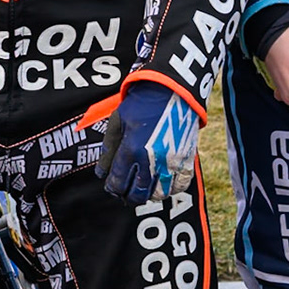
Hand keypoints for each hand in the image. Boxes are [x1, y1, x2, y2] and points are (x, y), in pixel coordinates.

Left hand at [98, 82, 198, 203]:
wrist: (171, 92)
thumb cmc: (140, 104)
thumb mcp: (117, 122)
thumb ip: (108, 149)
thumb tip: (101, 173)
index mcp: (131, 149)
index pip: (118, 181)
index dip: (113, 189)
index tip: (111, 188)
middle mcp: (151, 160)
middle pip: (138, 193)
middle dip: (128, 197)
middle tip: (125, 194)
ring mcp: (171, 162)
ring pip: (159, 193)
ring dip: (148, 195)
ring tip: (142, 189)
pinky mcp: (187, 160)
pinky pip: (180, 186)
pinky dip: (171, 190)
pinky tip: (162, 185)